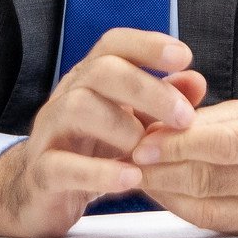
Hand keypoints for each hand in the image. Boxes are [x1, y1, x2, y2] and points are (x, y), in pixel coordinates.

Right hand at [0, 29, 206, 237]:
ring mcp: (50, 132)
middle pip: (101, 70)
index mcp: (91, 79)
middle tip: (183, 117)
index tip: (183, 55)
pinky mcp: (41, 173)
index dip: (147, 44)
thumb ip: (163, 101)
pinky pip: (63, 166)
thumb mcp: (132, 122)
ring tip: (148, 151)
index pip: (113, 44)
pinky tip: (131, 179)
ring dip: (122, 126)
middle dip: (147, 89)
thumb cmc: (92, 150)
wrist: (40, 193)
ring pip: (78, 107)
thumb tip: (197, 81)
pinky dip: (99, 173)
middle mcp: (68, 96)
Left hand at [131, 99, 237, 233]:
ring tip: (141, 174)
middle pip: (213, 177)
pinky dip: (181, 207)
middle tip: (132, 158)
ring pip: (208, 205)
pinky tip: (164, 192)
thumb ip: (212, 118)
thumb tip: (161, 127)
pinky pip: (213, 222)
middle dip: (164, 169)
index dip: (180, 145)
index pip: (226, 143)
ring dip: (166, 190)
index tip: (146, 142)